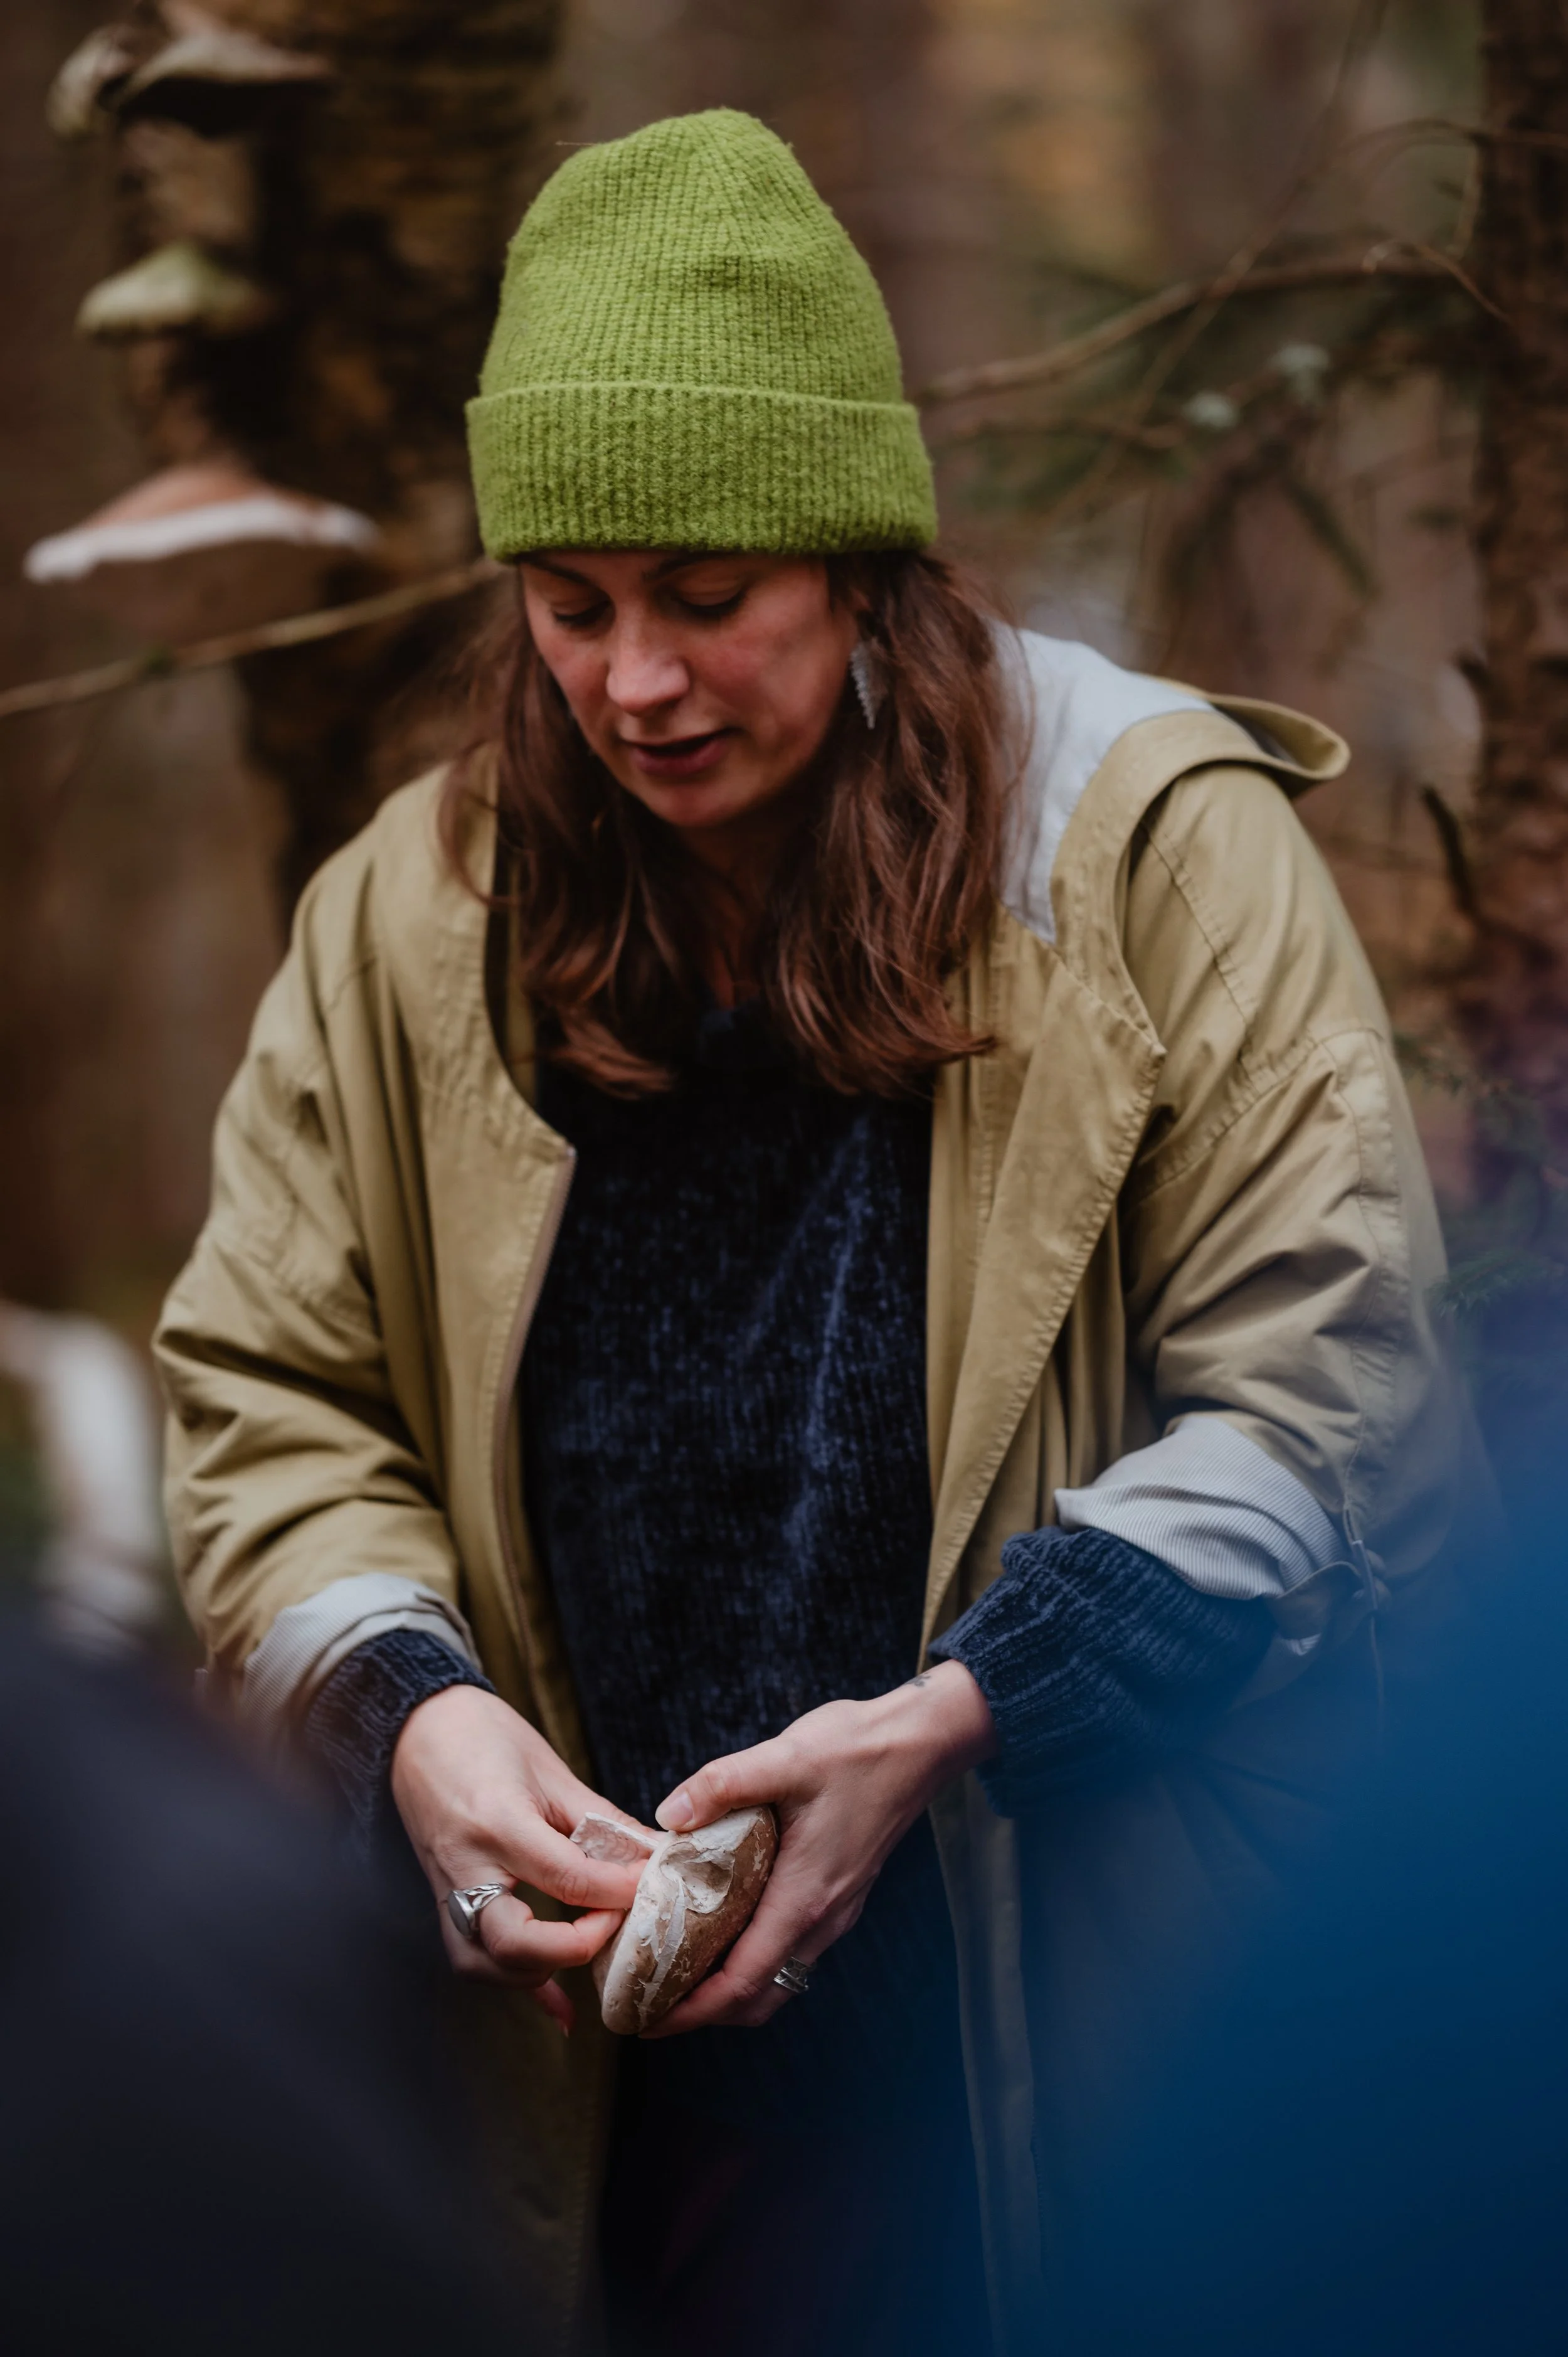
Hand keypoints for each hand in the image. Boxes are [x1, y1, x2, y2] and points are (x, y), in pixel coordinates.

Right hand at [390, 1685, 649, 2030]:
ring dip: (539, 1973)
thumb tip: (653, 1853)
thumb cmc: (483, 1735)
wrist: (416, 1728)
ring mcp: (445, 1890)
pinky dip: (518, 1985)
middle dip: (573, 1947)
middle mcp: (464, 1865)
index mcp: (497, 1822)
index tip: (652, 1886)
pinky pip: (472, 1958)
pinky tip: (561, 2007)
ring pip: (484, 1964)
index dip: (617, 1890)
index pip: (565, 1877)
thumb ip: (599, 1819)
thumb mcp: (550, 1770)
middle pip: (513, 1941)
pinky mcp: (441, 1901)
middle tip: (613, 1922)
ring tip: (586, 1951)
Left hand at [642, 1661, 994, 2036]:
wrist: (920, 1745)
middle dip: (702, 2012)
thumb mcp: (785, 1757)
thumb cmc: (857, 1750)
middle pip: (758, 1997)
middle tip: (647, 2001)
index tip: (646, 2019)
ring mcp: (834, 1910)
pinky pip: (790, 1949)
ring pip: (776, 1977)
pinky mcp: (838, 1894)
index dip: (692, 2010)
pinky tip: (719, 1927)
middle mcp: (823, 1917)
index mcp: (805, 1896)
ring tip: (674, 1970)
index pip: (743, 1982)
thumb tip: (668, 1815)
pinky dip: (750, 1959)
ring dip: (726, 1989)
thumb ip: (722, 1785)